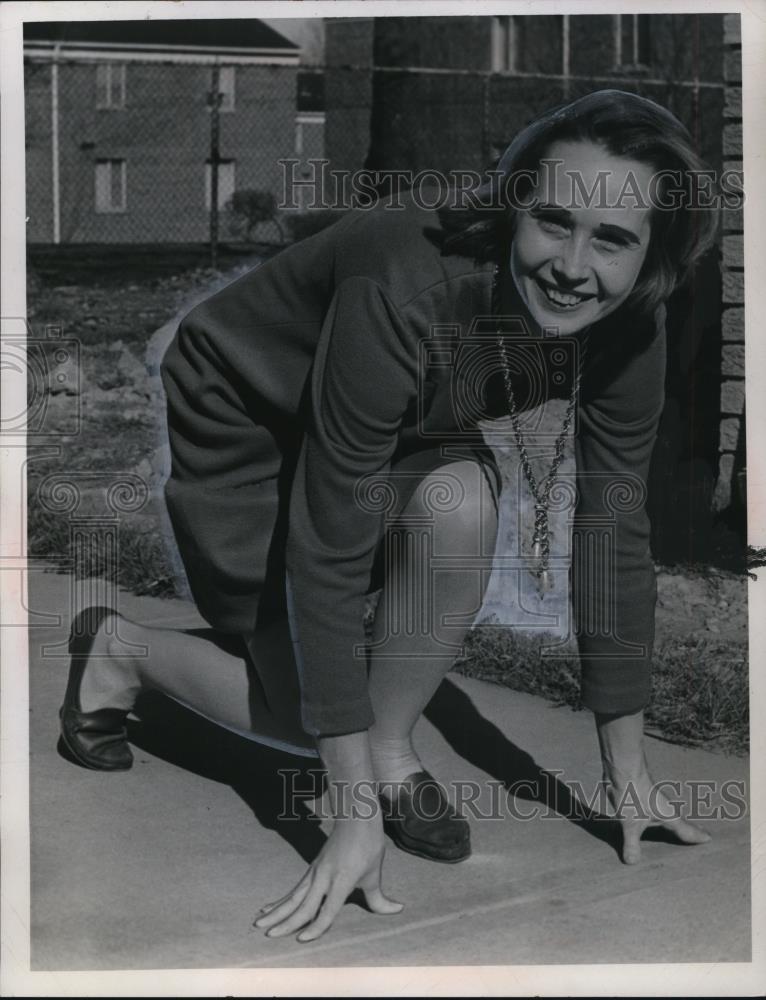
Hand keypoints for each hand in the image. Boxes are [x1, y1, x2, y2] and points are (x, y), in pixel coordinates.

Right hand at [254, 730, 402, 941]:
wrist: (356, 817)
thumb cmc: (368, 844)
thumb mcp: (375, 872)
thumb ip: (379, 898)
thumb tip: (397, 910)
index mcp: (342, 879)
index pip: (327, 909)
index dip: (316, 926)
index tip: (302, 939)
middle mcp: (325, 876)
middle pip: (303, 903)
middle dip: (286, 921)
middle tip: (269, 935)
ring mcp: (315, 872)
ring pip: (293, 896)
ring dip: (276, 911)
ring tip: (258, 924)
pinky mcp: (311, 869)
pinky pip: (294, 889)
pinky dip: (280, 901)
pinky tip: (267, 909)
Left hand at [596, 710, 710, 864]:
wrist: (621, 768)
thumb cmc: (632, 792)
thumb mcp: (631, 822)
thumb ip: (632, 843)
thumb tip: (632, 863)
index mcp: (669, 815)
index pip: (686, 830)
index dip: (697, 836)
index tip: (710, 840)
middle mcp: (664, 809)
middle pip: (680, 823)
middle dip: (689, 832)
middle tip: (701, 839)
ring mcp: (653, 803)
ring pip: (667, 818)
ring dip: (672, 827)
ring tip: (678, 835)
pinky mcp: (641, 800)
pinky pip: (653, 815)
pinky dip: (656, 822)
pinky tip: (650, 824)